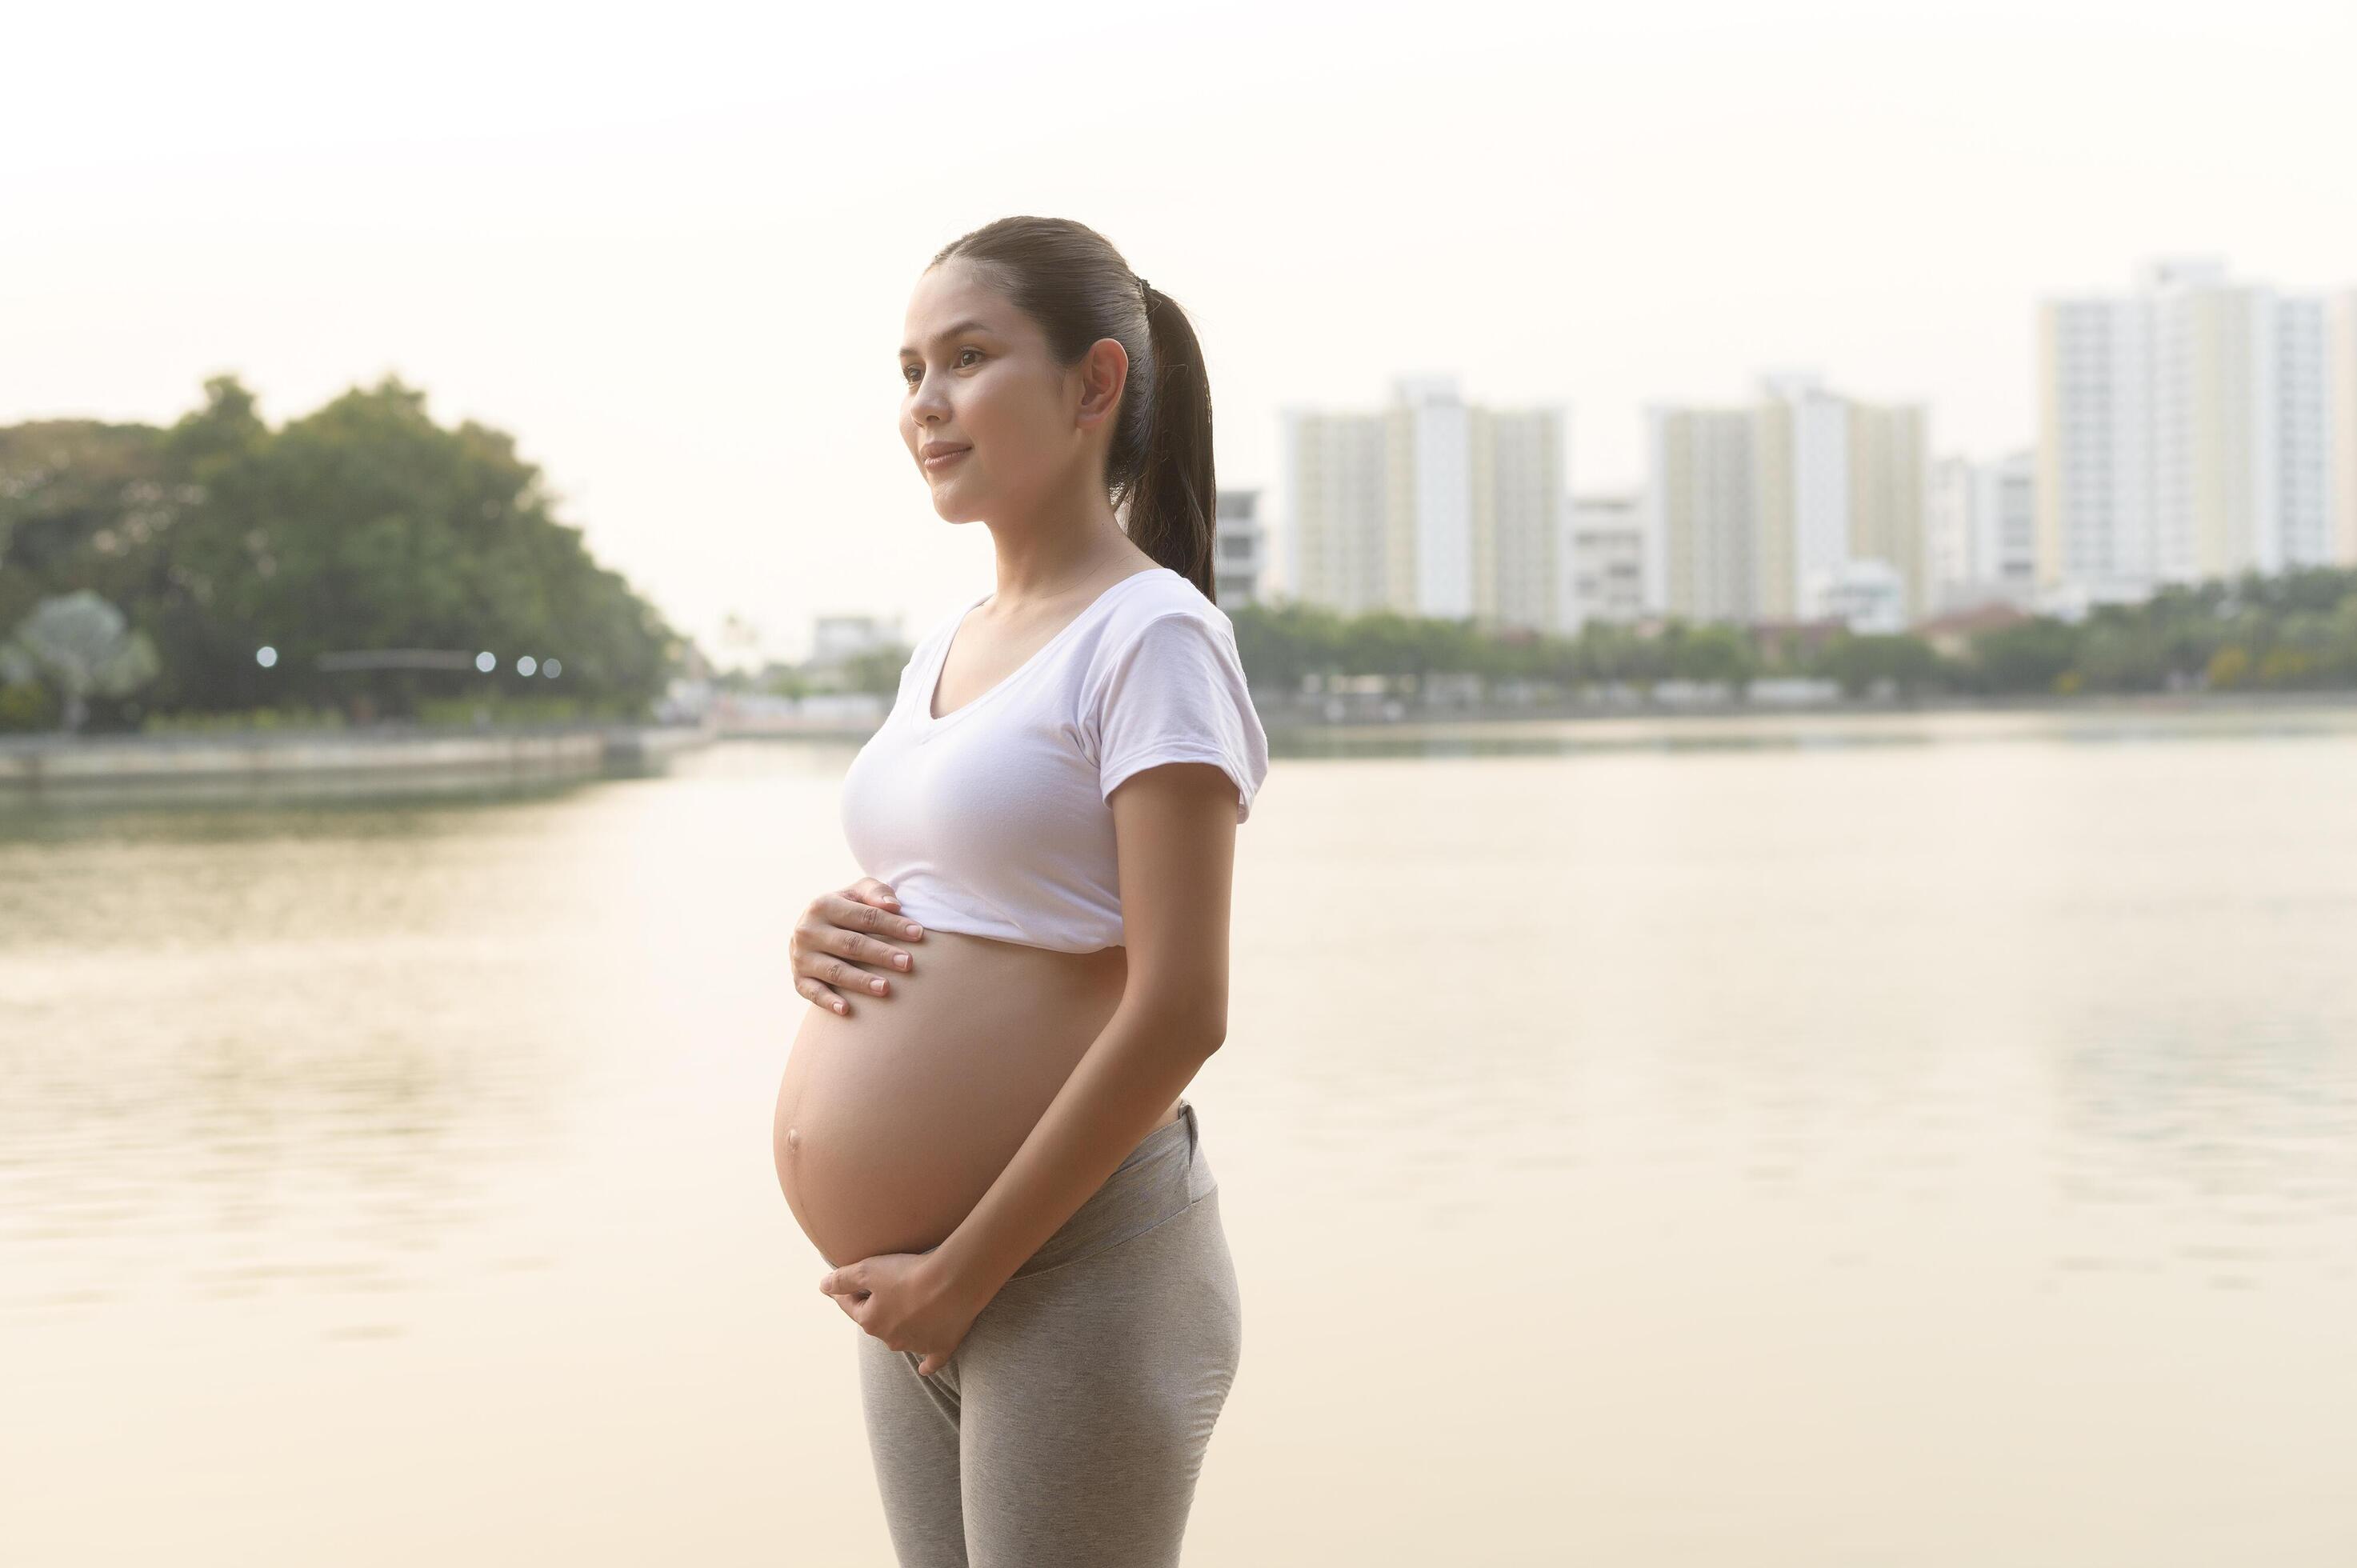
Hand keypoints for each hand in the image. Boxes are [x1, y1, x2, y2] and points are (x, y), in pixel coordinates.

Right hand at [790, 877, 923, 1016]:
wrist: (809, 929)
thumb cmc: (845, 910)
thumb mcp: (857, 893)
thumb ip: (876, 893)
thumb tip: (894, 906)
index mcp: (823, 905)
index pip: (864, 916)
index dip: (892, 925)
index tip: (918, 934)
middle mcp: (808, 931)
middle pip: (851, 944)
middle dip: (881, 954)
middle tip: (908, 963)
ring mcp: (801, 957)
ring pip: (835, 971)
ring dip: (861, 981)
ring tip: (886, 988)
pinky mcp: (799, 979)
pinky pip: (813, 993)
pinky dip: (828, 1002)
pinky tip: (846, 1010)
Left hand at [819, 1251, 987, 1376]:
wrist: (953, 1282)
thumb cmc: (908, 1274)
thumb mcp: (868, 1269)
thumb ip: (842, 1279)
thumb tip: (823, 1287)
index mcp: (871, 1322)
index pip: (852, 1305)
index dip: (849, 1290)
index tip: (850, 1279)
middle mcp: (890, 1339)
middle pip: (878, 1321)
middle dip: (878, 1307)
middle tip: (888, 1285)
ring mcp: (916, 1346)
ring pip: (902, 1337)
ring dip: (902, 1325)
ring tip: (914, 1303)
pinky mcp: (941, 1347)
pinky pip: (931, 1360)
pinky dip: (927, 1363)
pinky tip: (923, 1369)